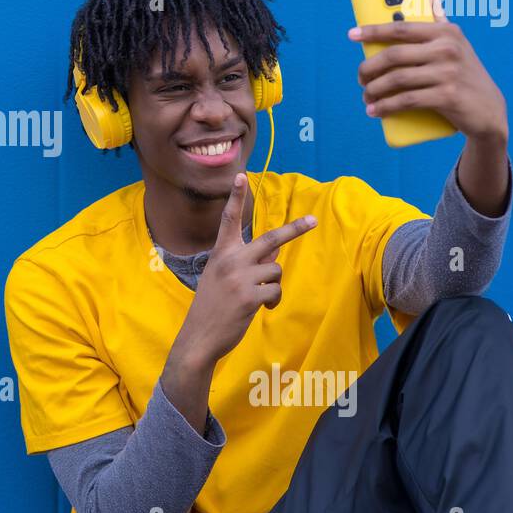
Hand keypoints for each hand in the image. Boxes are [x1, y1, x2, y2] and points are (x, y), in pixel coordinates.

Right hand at [176, 172, 318, 364]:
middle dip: (295, 229)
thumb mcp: (221, 277)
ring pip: (276, 270)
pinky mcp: (250, 296)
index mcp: (220, 253)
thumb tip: (275, 251)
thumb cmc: (212, 306)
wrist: (199, 336)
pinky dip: (273, 301)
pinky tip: (260, 309)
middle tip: (313, 220)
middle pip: (270, 239)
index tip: (240, 176)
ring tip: (257, 297)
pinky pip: (275, 291)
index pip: (229, 220)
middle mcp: (230, 260)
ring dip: (273, 284)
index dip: (235, 197)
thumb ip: (245, 261)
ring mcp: (240, 278)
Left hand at [348, 0, 508, 142]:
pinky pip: (407, 100)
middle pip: (393, 55)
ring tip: (366, 97)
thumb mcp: (455, 40)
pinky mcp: (448, 96)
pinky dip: (386, 107)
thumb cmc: (463, 72)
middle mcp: (447, 49)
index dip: (373, 30)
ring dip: (374, 91)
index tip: (352, 35)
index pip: (401, 27)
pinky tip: (375, 111)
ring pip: (397, 80)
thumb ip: (437, 14)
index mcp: (445, 32)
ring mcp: (448, 73)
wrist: (488, 109)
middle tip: (360, 78)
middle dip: (369, 69)